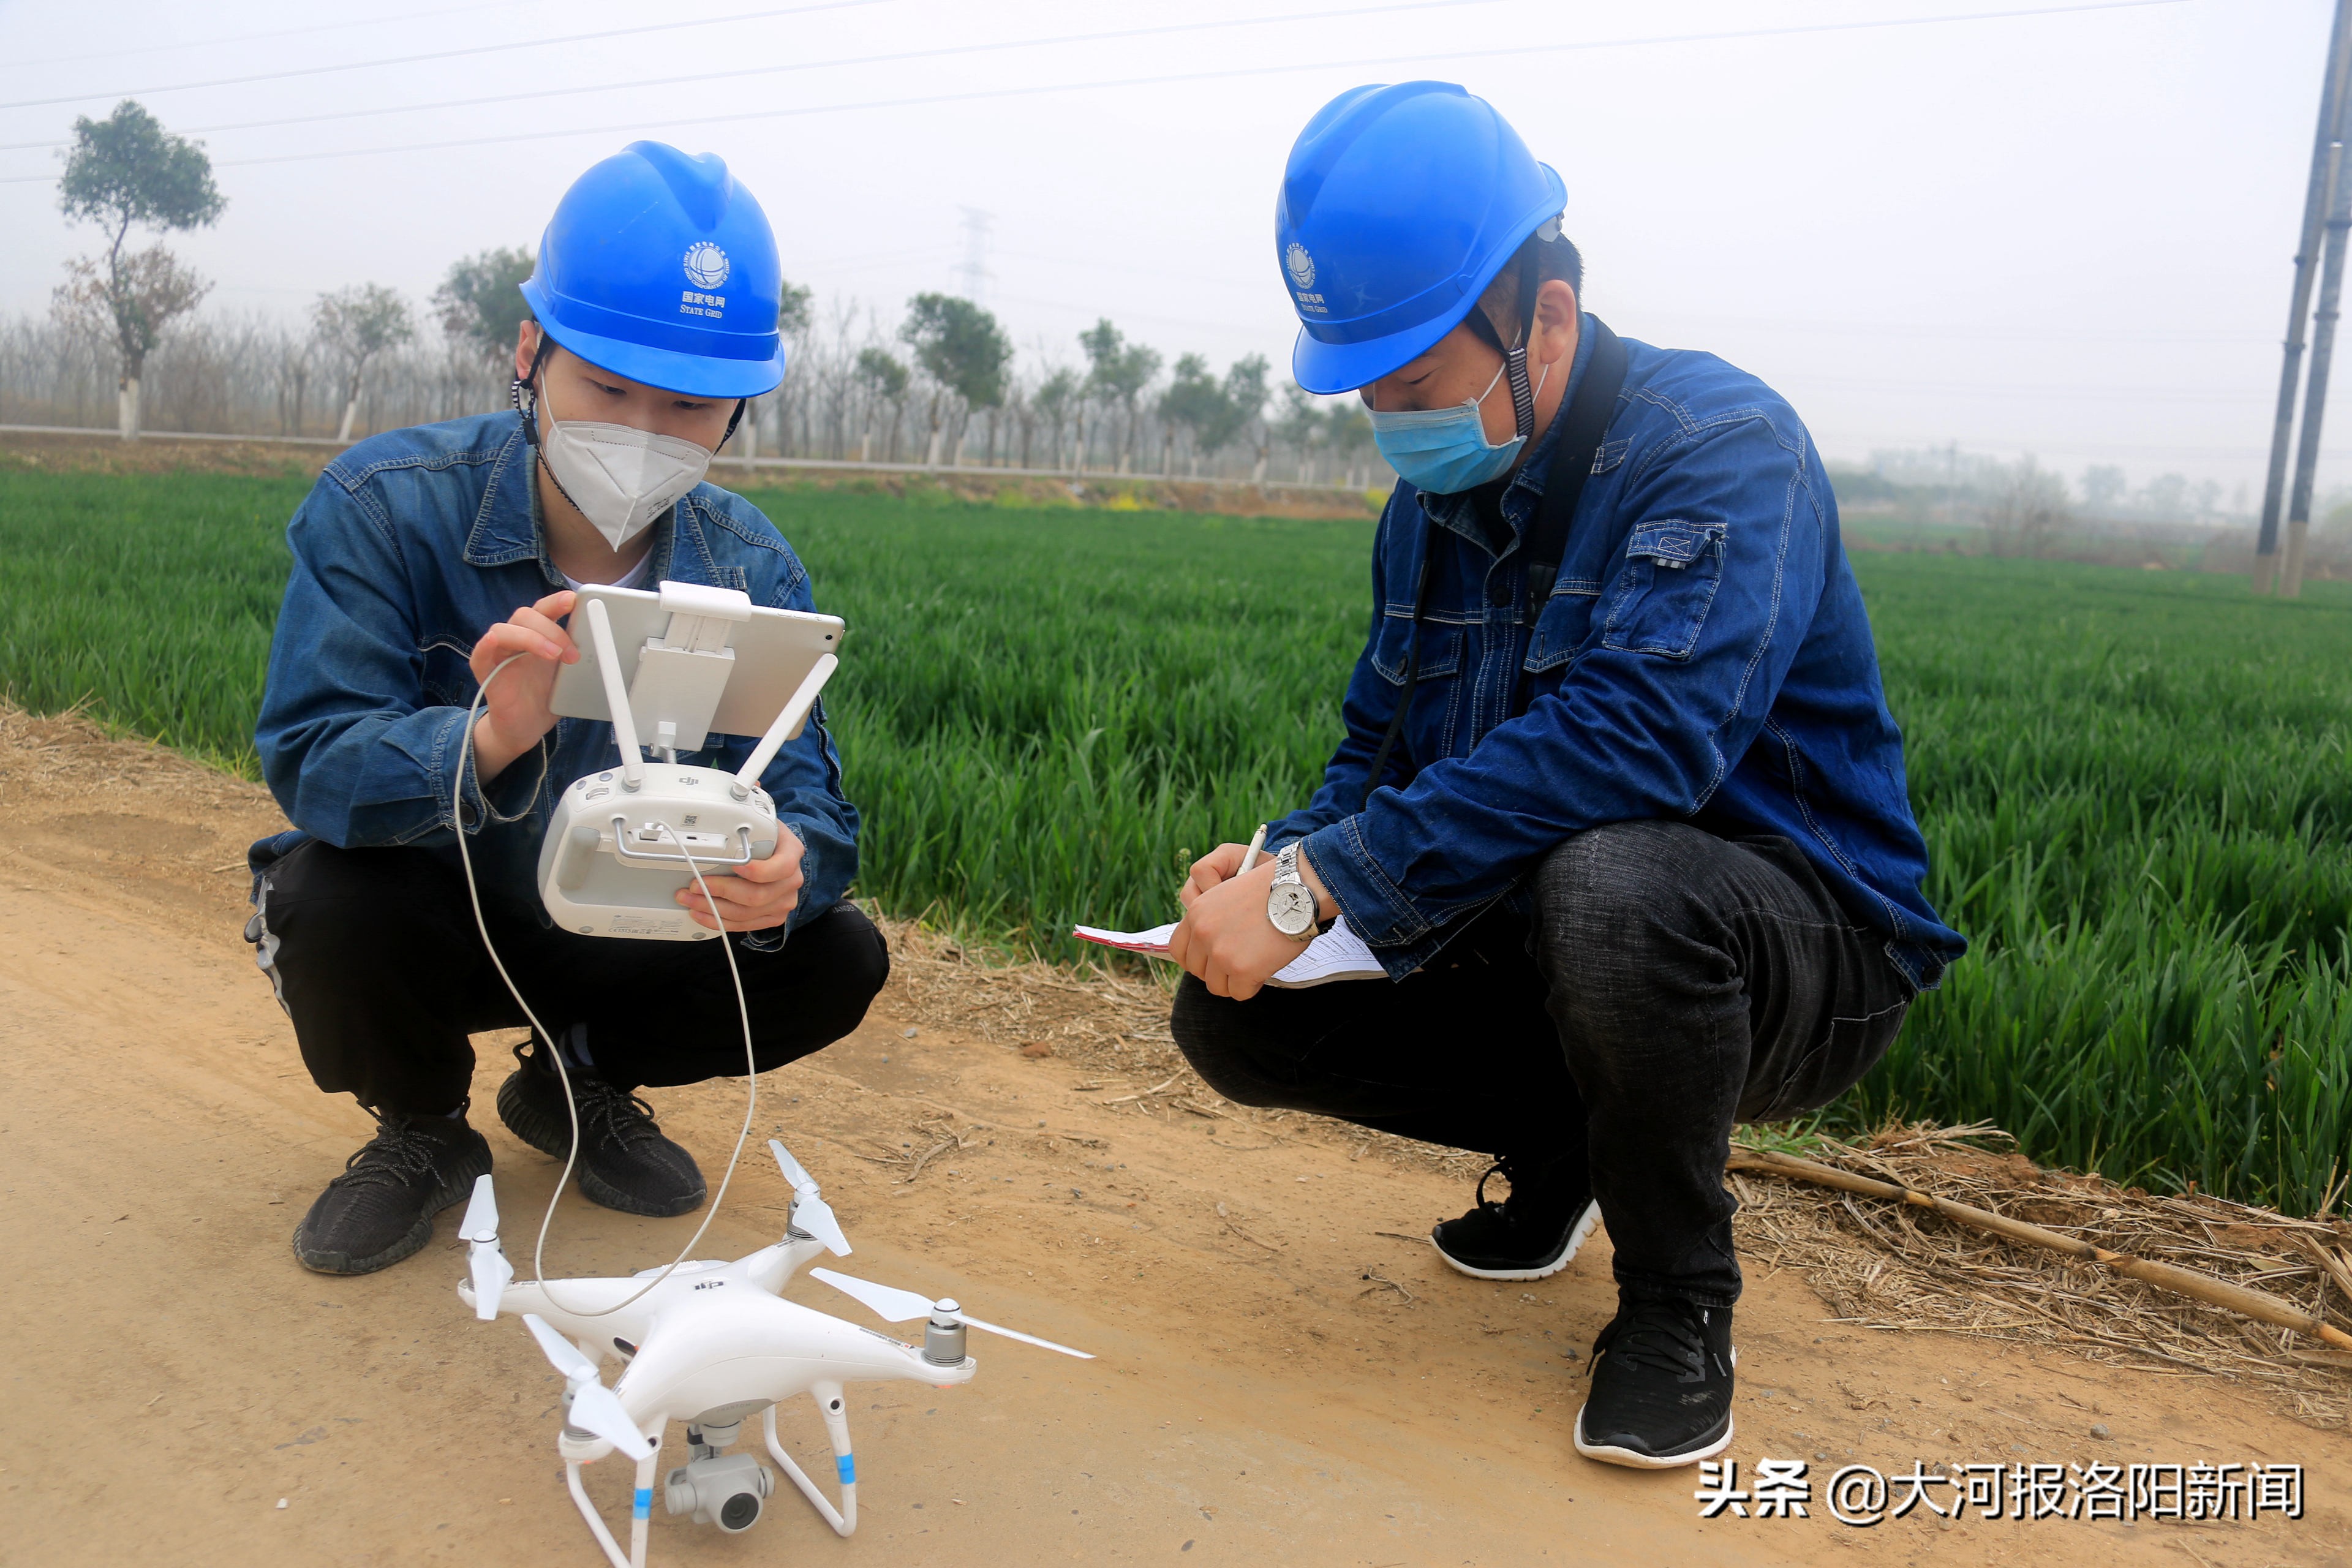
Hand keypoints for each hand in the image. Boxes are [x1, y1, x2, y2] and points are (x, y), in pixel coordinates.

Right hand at [468, 590, 578, 782]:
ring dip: (531, 638)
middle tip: (572, 652)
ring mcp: (499, 655)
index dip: (557, 602)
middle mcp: (517, 641)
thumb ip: (579, 659)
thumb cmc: (546, 699)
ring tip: (554, 656)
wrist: (526, 728)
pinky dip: (486, 646)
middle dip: (552, 628)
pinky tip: (495, 641)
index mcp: (538, 636)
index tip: (575, 600)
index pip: (545, 610)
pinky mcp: (486, 674)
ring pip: (504, 630)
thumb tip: (607, 649)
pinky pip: (479, 655)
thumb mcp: (569, 676)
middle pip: (526, 615)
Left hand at [676, 825, 804, 932]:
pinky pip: (743, 925)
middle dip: (720, 891)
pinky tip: (701, 913)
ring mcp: (783, 902)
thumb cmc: (766, 838)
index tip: (734, 866)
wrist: (778, 852)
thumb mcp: (760, 825)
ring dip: (712, 908)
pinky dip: (718, 921)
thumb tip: (715, 836)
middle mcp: (791, 881)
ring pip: (745, 914)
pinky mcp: (772, 917)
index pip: (781, 867)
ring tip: (690, 899)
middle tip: (696, 885)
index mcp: (792, 853)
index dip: (757, 870)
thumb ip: (744, 831)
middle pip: (757, 895)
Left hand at [1168, 849, 1334, 1001]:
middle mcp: (1203, 933)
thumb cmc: (1269, 891)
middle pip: (1197, 971)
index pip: (1178, 949)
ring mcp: (1221, 953)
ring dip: (1234, 981)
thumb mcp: (1226, 896)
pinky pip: (1240, 993)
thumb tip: (1206, 952)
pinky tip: (1264, 970)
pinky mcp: (1241, 969)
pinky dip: (1252, 986)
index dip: (1196, 959)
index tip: (1211, 960)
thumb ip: (1210, 920)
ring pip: (1216, 986)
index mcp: (1196, 912)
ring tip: (1253, 966)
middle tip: (1237, 964)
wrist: (1297, 890)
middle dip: (1216, 971)